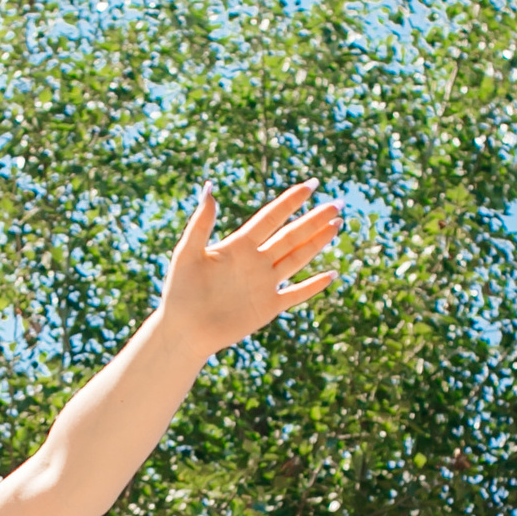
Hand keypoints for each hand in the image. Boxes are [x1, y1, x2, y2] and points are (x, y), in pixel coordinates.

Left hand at [154, 181, 340, 358]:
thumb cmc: (179, 291)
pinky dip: (313, 286)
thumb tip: (208, 188)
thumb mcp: (187, 253)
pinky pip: (296, 294)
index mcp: (238, 245)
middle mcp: (256, 261)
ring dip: (317, 243)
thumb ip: (200, 223)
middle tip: (337, 204)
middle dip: (314, 220)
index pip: (270, 218)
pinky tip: (331, 274)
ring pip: (297, 259)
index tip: (311, 185)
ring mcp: (264, 284)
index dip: (290, 201)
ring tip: (337, 224)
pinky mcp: (268, 307)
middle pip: (291, 236)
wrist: (182, 330)